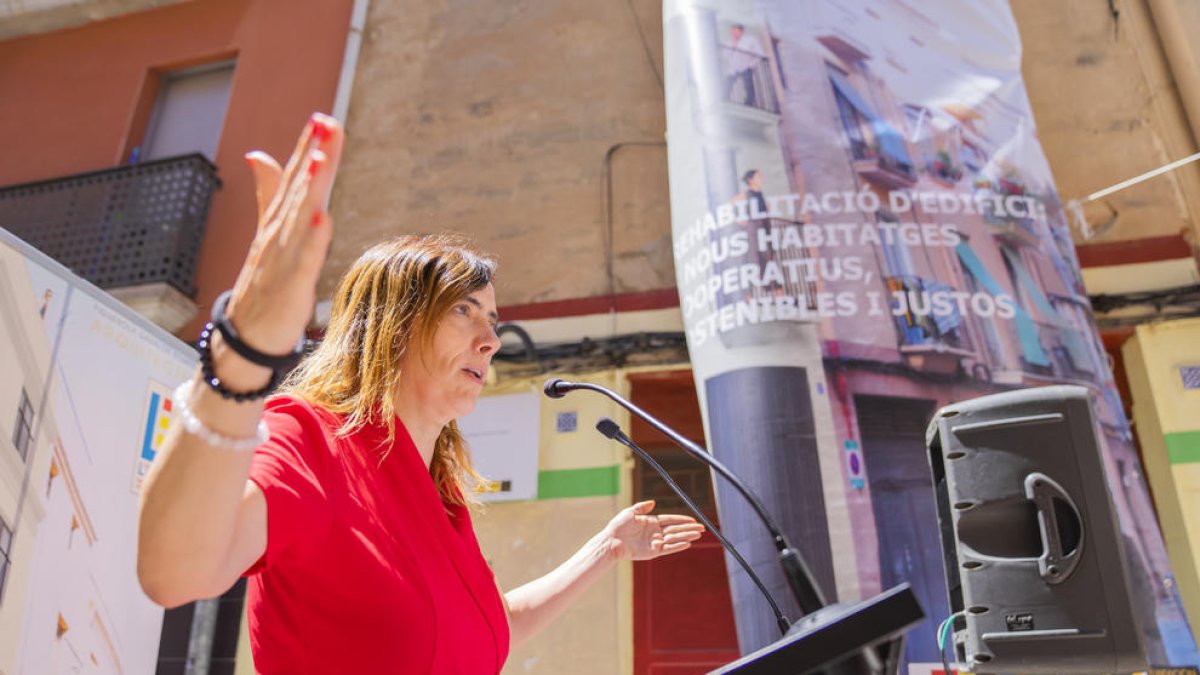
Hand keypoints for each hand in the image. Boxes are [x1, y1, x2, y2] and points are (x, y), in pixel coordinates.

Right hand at [225, 112, 344, 354]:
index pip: (294, 179)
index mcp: (277, 223)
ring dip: (310, 188)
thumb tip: (259, 153)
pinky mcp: (289, 287)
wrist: (246, 339)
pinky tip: (323, 219)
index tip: (322, 118)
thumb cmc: (263, 286)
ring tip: (322, 159)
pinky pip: (302, 262)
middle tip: (326, 123)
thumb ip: (268, 195)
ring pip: (299, 218)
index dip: (307, 149)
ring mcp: (282, 260)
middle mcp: (278, 235)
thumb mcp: (268, 236)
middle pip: (299, 190)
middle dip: (314, 156)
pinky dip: (312, 241)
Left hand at [602, 500, 704, 561]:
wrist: (611, 541)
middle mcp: (655, 532)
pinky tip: (687, 543)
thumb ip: (642, 507)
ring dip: (686, 536)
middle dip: (689, 528)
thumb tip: (653, 502)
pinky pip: (668, 549)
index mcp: (651, 522)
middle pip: (676, 529)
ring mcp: (655, 542)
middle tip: (702, 528)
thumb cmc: (619, 526)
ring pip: (675, 538)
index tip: (693, 519)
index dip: (682, 519)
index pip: (671, 520)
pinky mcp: (653, 552)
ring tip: (699, 535)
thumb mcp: (630, 512)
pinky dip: (678, 546)